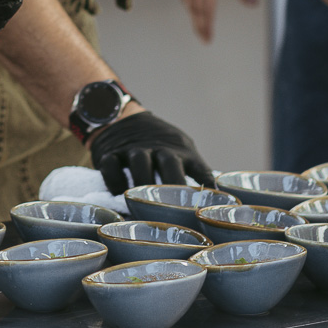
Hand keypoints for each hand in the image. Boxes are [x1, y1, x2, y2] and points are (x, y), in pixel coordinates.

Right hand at [88, 110, 213, 192]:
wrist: (122, 118)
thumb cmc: (159, 145)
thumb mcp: (180, 151)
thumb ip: (194, 173)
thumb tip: (217, 204)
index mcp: (181, 150)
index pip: (199, 168)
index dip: (208, 185)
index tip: (215, 204)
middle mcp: (159, 147)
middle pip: (170, 163)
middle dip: (174, 186)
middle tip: (175, 209)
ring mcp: (134, 149)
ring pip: (140, 162)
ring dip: (142, 182)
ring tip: (142, 204)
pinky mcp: (110, 152)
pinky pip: (111, 166)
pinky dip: (114, 181)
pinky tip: (118, 194)